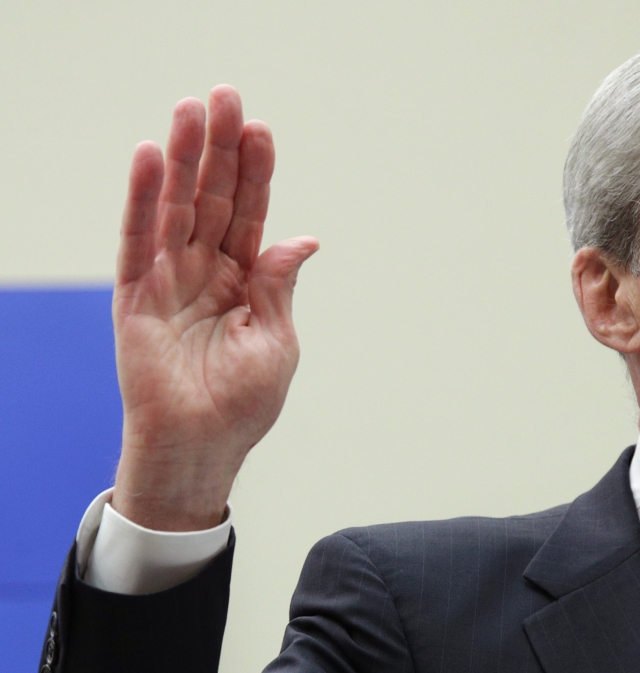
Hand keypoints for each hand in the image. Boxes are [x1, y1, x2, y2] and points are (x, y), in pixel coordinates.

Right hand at [110, 86, 318, 530]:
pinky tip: (148, 159)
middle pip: (212, 197)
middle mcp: (206, 272)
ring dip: (182, 158)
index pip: (250, 213)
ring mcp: (170, 281)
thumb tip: (303, 238)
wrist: (202, 449)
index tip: (262, 130)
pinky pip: (138, 241)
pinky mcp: (136, 298)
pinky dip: (142, 201)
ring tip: (191, 109)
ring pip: (176, 207)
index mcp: (244, 281)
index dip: (256, 173)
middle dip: (220, 149)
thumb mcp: (276, 340)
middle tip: (225, 96)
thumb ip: (278, 284)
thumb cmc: (243, 403)